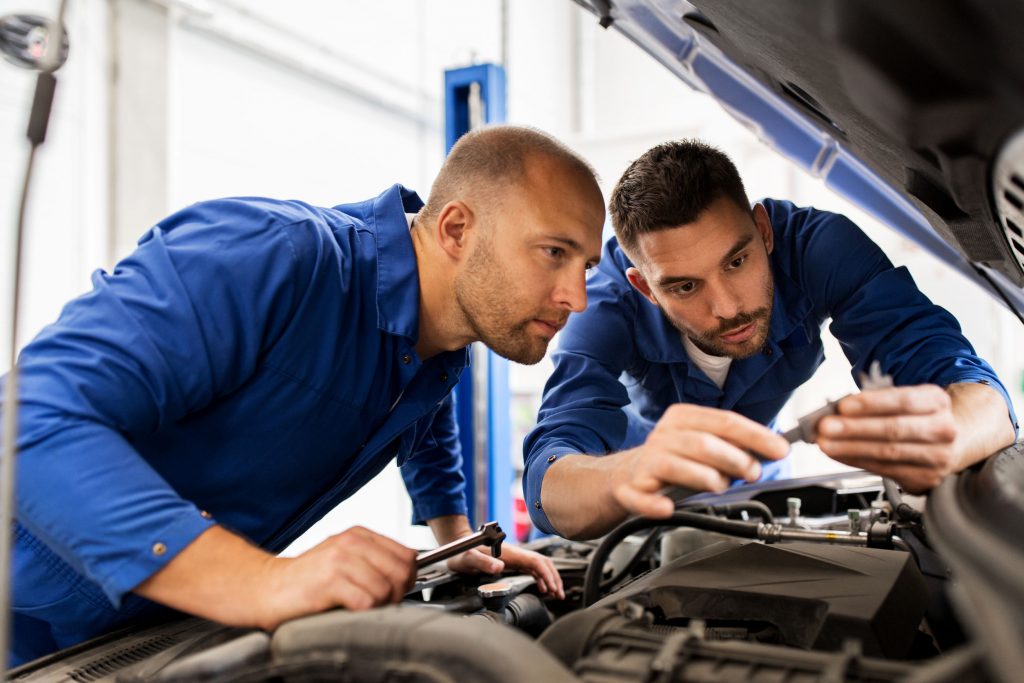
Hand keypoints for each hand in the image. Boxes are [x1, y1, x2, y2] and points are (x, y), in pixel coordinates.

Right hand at [259, 526, 416, 628]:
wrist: (267, 588)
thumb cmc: (308, 579)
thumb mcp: (344, 559)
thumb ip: (374, 560)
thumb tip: (409, 572)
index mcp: (359, 534)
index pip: (406, 554)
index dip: (408, 578)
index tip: (397, 591)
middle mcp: (351, 543)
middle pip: (401, 572)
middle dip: (397, 594)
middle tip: (382, 605)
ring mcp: (340, 560)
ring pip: (385, 589)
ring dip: (378, 606)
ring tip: (361, 608)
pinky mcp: (329, 580)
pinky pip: (366, 602)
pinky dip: (363, 612)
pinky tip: (348, 610)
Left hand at [446, 544, 564, 598]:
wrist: (456, 546)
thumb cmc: (462, 553)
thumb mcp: (469, 559)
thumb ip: (483, 562)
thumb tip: (499, 566)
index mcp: (510, 553)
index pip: (535, 561)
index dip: (547, 574)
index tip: (552, 587)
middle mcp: (515, 554)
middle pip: (542, 563)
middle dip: (554, 578)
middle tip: (560, 594)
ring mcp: (514, 558)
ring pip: (539, 566)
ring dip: (549, 579)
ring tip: (556, 593)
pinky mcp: (511, 562)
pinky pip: (531, 569)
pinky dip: (540, 579)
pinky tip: (542, 588)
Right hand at [614, 404, 789, 518]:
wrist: (624, 476)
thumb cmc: (673, 460)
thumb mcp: (703, 444)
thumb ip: (734, 445)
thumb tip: (772, 449)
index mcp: (684, 418)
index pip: (724, 421)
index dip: (756, 436)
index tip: (780, 450)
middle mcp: (664, 436)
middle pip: (703, 443)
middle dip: (734, 458)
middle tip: (753, 473)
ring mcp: (648, 462)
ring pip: (677, 466)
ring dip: (705, 477)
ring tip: (720, 486)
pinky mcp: (632, 489)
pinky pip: (641, 497)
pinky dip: (654, 504)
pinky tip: (666, 507)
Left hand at [816, 384, 957, 492]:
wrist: (947, 443)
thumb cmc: (915, 417)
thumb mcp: (902, 400)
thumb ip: (874, 403)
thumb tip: (837, 411)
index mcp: (937, 402)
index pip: (903, 401)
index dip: (871, 404)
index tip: (843, 406)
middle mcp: (943, 429)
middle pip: (894, 429)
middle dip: (854, 428)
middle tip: (825, 427)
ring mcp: (938, 457)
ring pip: (887, 453)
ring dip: (850, 448)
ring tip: (826, 443)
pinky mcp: (926, 478)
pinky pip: (884, 469)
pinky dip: (856, 461)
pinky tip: (840, 455)